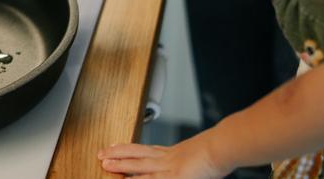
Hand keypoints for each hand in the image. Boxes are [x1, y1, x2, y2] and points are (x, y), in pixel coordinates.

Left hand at [98, 138, 227, 178]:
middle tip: (101, 154)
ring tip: (105, 164)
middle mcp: (167, 158)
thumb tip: (187, 164)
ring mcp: (168, 167)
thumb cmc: (217, 150)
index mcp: (173, 152)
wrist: (221, 146)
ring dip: (121, 166)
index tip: (116, 147)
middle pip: (137, 154)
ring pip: (139, 166)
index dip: (129, 149)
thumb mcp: (200, 154)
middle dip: (118, 154)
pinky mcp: (173, 177)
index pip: (146, 150)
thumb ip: (189, 160)